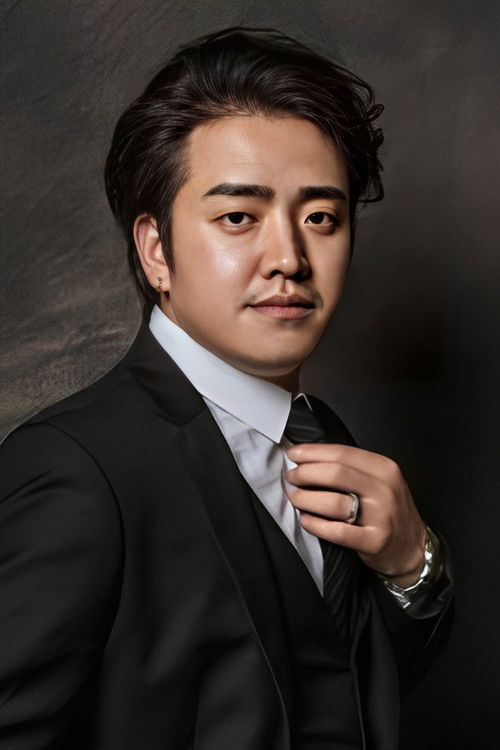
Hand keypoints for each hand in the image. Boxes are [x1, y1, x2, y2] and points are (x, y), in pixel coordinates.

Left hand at [286, 443, 426, 586]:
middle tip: (291, 478)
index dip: (312, 452)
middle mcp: (385, 489)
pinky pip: (337, 531)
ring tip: (295, 498)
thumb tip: (309, 457)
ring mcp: (381, 516)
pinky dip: (315, 524)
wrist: (414, 547)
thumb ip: (351, 468)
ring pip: (333, 502)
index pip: (342, 453)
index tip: (293, 453)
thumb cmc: (388, 510)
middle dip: (305, 473)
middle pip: (335, 473)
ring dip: (306, 499)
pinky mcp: (375, 541)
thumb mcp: (379, 481)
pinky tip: (306, 520)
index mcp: (384, 468)